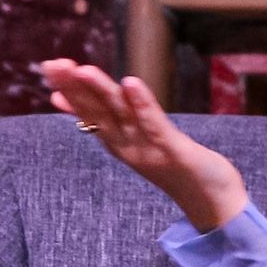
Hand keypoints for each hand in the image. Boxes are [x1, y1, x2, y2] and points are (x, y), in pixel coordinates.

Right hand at [37, 59, 247, 231]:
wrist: (215, 203)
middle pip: (98, 112)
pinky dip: (141, 104)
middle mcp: (130, 146)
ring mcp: (149, 149)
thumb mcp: (150, 144)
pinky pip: (154, 124)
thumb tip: (116, 97)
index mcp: (123, 143)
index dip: (71, 93)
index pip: (92, 113)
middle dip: (74, 87)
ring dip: (99, 92)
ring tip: (82, 69)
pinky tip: (130, 83)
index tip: (51, 71)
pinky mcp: (174, 150)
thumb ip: (131, 125)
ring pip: (120, 116)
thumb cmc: (183, 169)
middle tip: (51, 64)